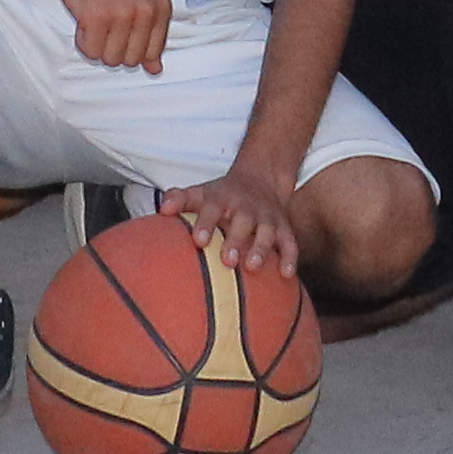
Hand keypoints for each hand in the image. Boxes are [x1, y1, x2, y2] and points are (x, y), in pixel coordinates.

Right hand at [37, 0, 171, 74]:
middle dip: (113, 47)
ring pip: (110, 60)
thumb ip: (150, 36)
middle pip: (131, 61)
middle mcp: (146, 11)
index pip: (152, 54)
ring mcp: (122, 14)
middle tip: (106, 20)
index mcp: (161, 7)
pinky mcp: (97, 17)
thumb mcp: (138, 2)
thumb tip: (156, 70)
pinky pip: (90, 52)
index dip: (131, 45)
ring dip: (97, 44)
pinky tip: (84, 16)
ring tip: (96, 17)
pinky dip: (83, 40)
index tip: (122, 25)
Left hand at [171, 167, 308, 276]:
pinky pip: (290, 242)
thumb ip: (179, 199)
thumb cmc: (222, 195)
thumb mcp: (200, 192)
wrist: (261, 178)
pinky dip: (290, 257)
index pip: (212, 208)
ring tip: (253, 267)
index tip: (198, 240)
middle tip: (227, 260)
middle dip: (236, 240)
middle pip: (243, 221)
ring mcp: (266, 217)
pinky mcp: (284, 227)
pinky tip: (286, 275)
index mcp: (222, 199)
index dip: (205, 223)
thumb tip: (162, 209)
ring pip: (267, 231)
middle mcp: (246, 207)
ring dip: (261, 248)